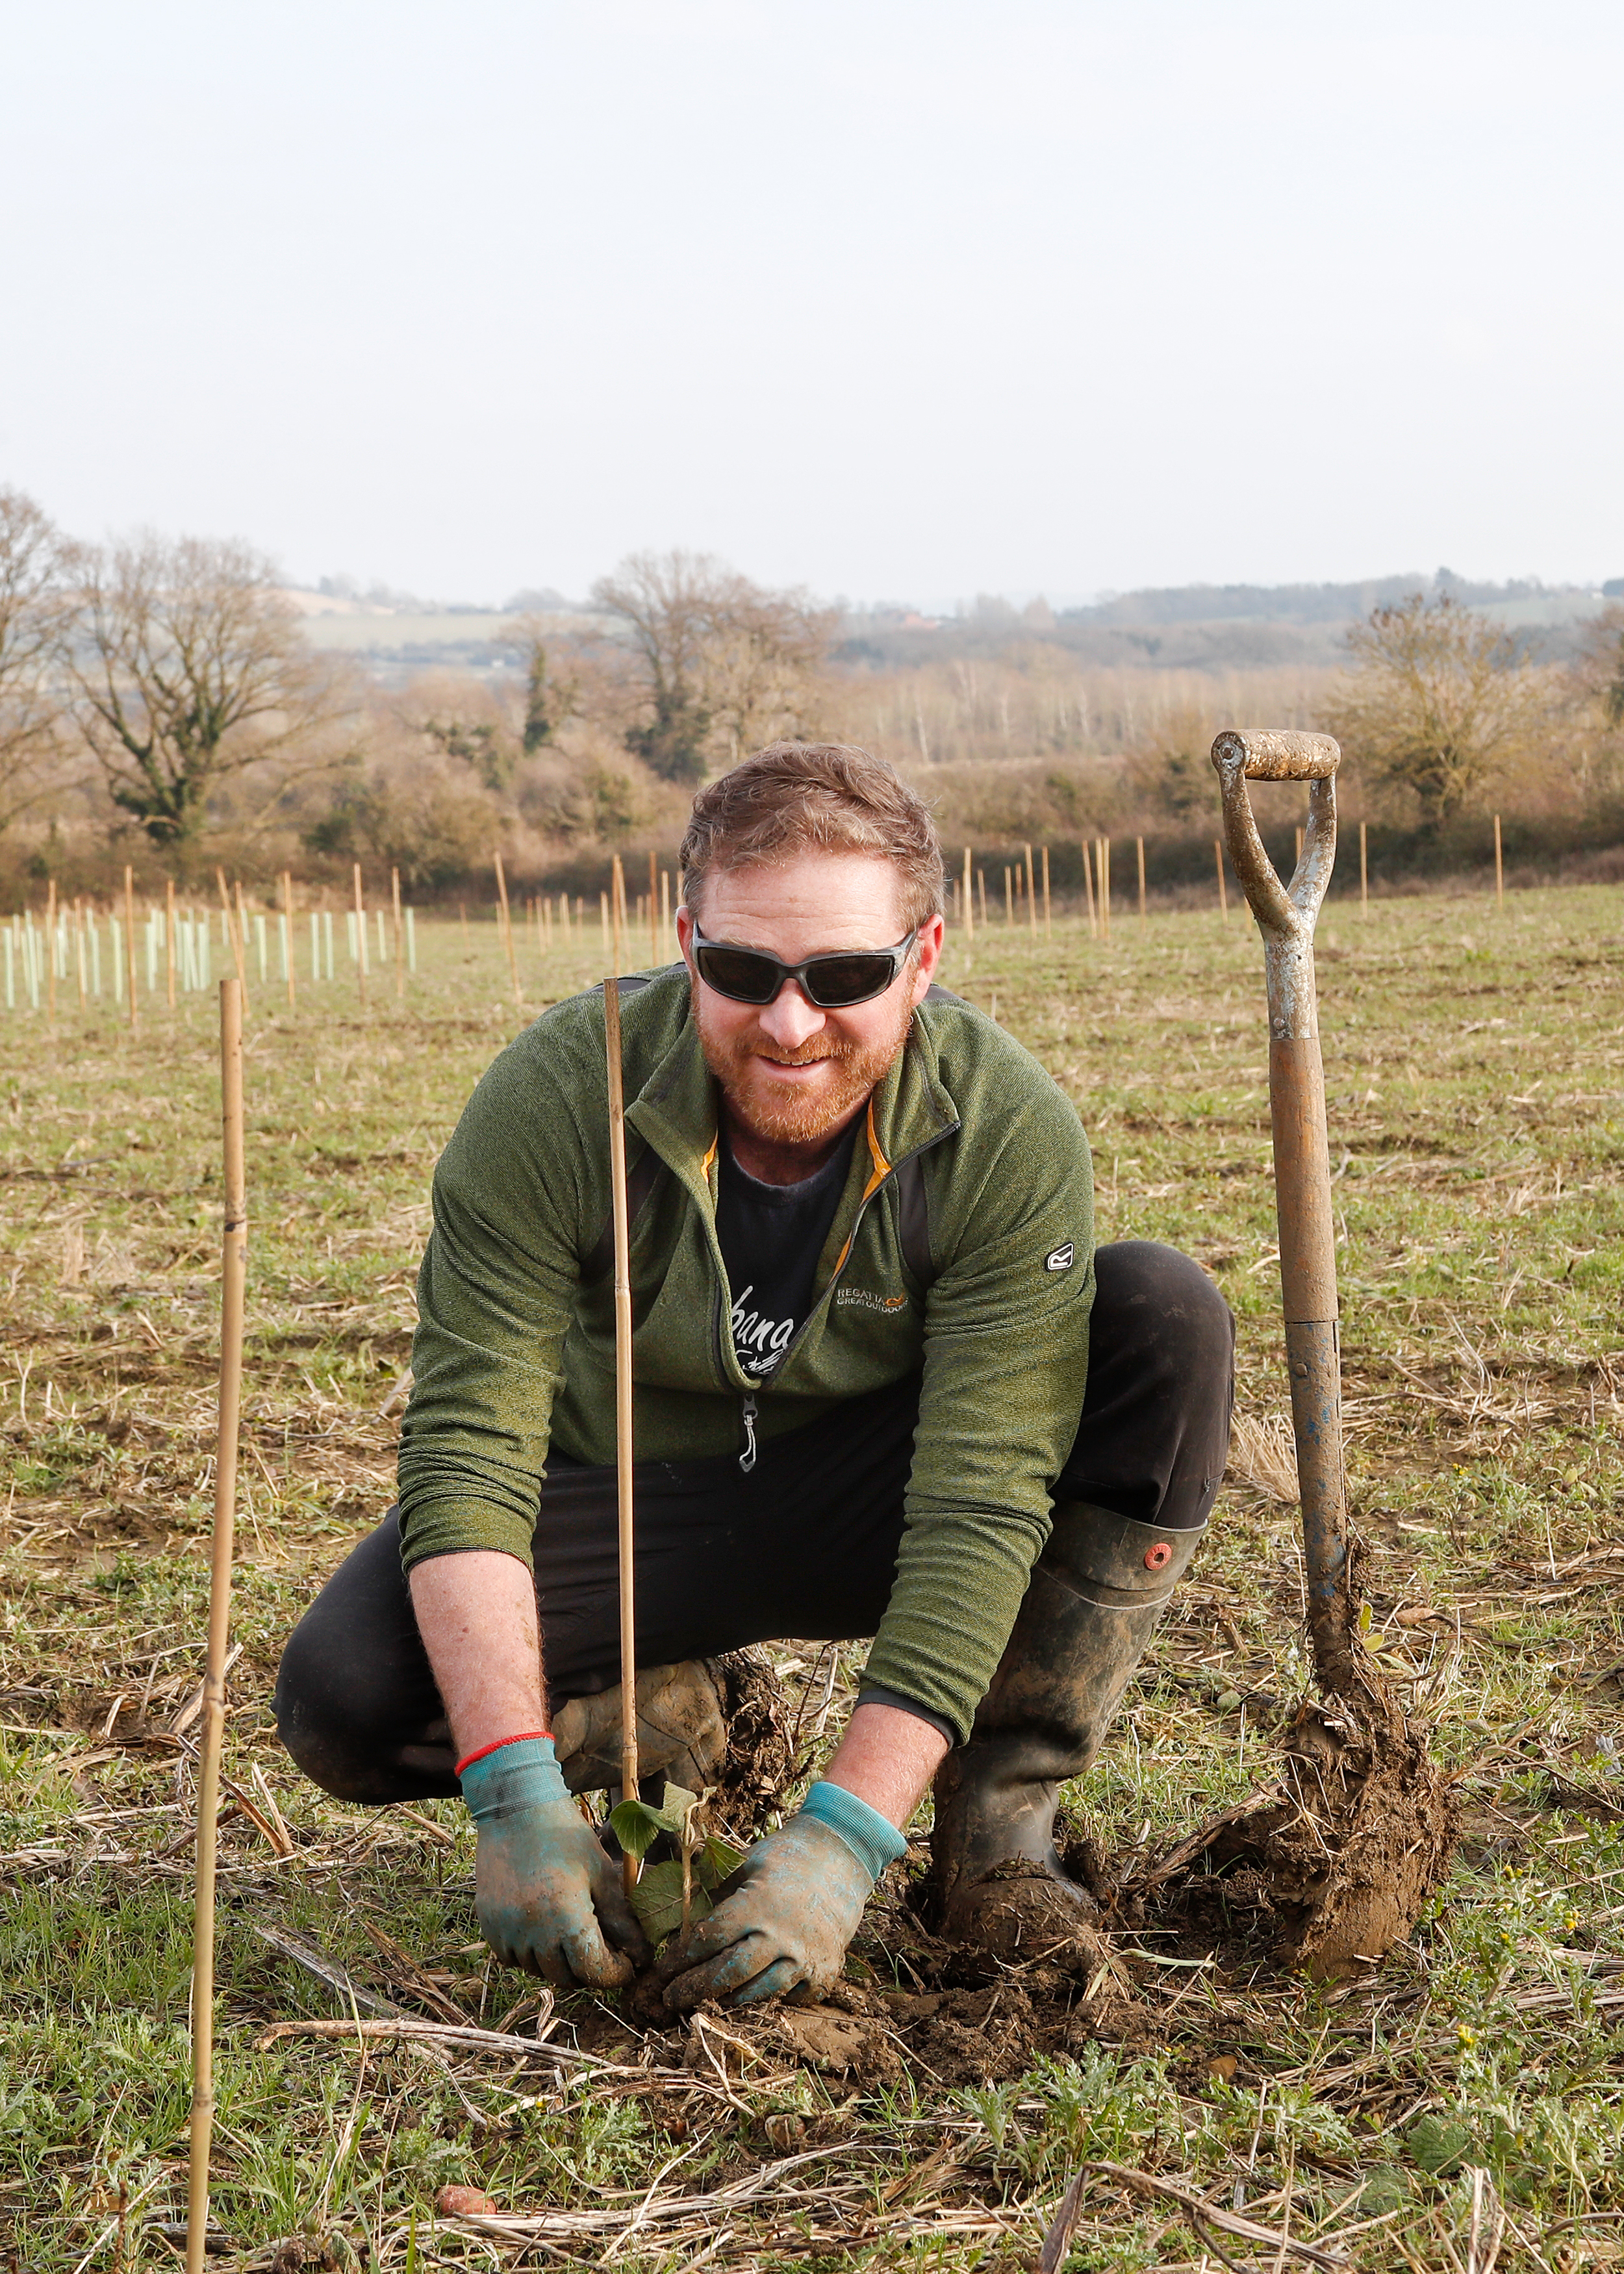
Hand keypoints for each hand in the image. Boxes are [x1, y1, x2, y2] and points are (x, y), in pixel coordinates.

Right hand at [462, 1738, 650, 1988]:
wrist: (515, 1809)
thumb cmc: (565, 1836)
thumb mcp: (602, 1873)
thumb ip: (622, 1920)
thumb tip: (644, 1955)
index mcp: (565, 1918)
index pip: (594, 1971)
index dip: (616, 1973)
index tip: (629, 1964)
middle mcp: (532, 1933)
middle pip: (567, 1976)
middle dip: (591, 1969)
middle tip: (606, 1948)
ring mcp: (506, 1932)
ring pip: (540, 1970)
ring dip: (560, 1962)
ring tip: (574, 1931)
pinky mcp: (489, 1927)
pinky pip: (514, 1958)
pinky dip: (532, 1953)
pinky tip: (545, 1927)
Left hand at [655, 1812, 875, 2009]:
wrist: (843, 1855)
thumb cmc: (786, 1855)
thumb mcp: (746, 1863)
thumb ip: (717, 1893)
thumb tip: (680, 1922)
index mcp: (757, 1904)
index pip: (707, 1940)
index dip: (679, 1959)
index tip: (660, 1971)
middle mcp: (781, 1935)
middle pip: (727, 1975)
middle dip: (693, 1990)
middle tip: (669, 1999)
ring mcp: (805, 1957)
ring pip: (757, 1994)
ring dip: (728, 2000)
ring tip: (708, 2000)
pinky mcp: (824, 1972)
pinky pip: (790, 1998)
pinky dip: (769, 1999)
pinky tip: (752, 1994)